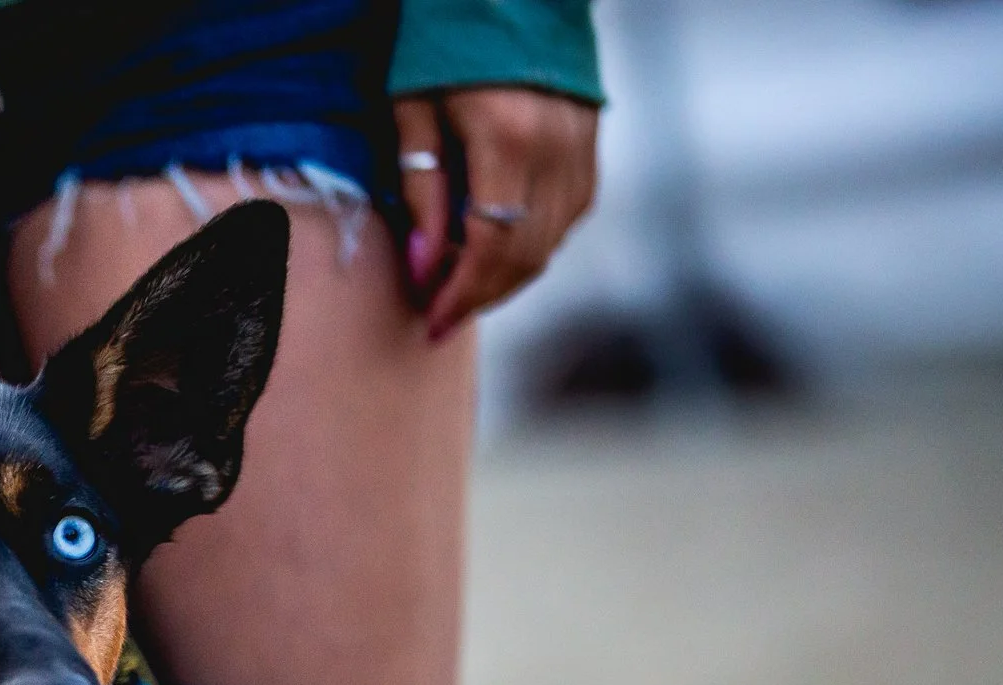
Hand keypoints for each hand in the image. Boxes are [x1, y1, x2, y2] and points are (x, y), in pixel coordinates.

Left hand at [392, 87, 599, 339]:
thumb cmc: (442, 43)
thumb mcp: (411, 110)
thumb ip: (421, 190)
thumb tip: (423, 267)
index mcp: (509, 138)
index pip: (489, 247)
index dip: (459, 294)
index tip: (428, 323)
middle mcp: (557, 148)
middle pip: (525, 254)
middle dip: (480, 296)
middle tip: (438, 320)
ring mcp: (583, 146)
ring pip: (552, 240)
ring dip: (506, 277)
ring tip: (460, 294)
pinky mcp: (592, 143)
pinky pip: (568, 214)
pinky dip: (532, 244)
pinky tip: (497, 253)